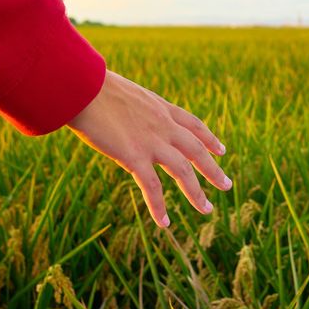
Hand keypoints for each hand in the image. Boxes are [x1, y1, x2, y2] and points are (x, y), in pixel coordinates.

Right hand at [68, 70, 229, 226]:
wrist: (81, 87)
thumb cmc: (92, 86)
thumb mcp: (125, 93)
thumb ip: (134, 107)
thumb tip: (125, 114)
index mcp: (161, 107)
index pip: (194, 125)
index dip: (209, 139)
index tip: (221, 150)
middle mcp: (163, 125)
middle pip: (196, 151)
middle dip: (213, 169)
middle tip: (227, 185)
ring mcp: (151, 142)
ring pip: (183, 172)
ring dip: (196, 193)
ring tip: (207, 209)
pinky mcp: (134, 157)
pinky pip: (152, 187)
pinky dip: (159, 207)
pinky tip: (165, 223)